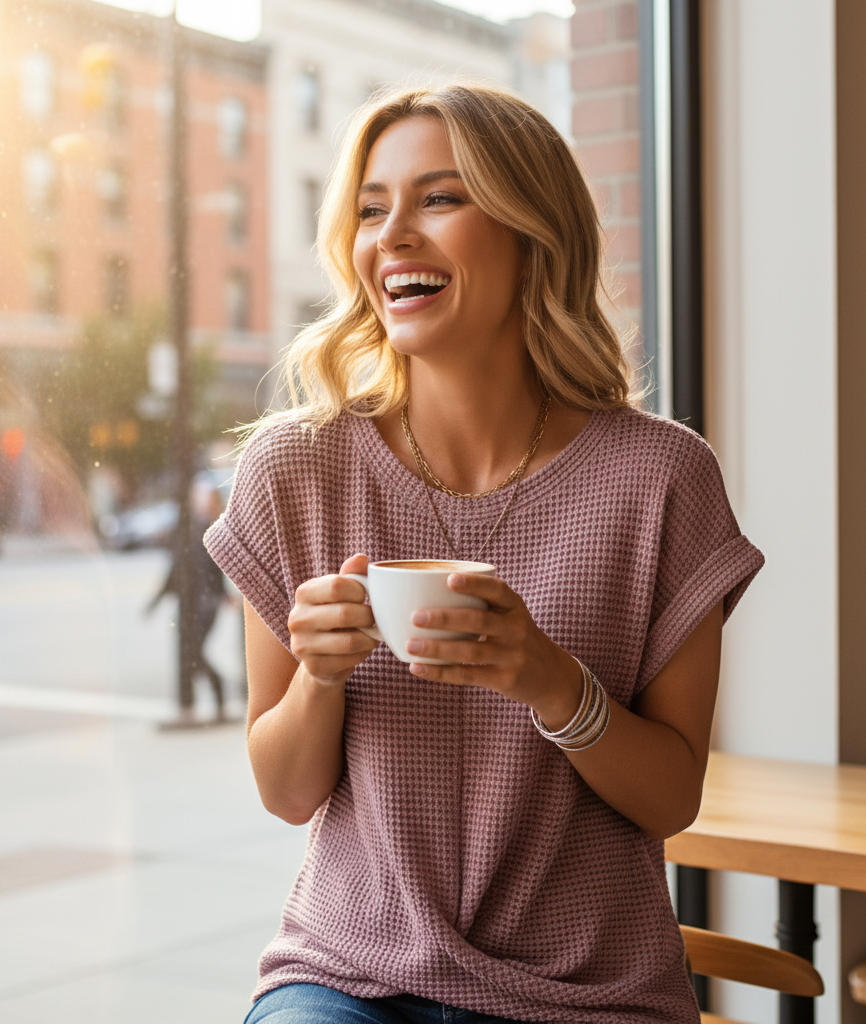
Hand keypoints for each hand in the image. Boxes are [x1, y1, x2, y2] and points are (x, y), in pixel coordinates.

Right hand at [287, 554, 378, 686]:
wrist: (321, 655)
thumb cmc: (336, 616)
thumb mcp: (342, 593)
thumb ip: (351, 575)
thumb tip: (361, 559)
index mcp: (304, 593)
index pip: (337, 585)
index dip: (360, 590)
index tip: (364, 596)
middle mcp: (297, 618)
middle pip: (345, 613)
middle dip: (368, 616)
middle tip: (374, 618)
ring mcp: (302, 644)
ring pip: (350, 640)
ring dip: (369, 638)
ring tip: (372, 634)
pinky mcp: (312, 666)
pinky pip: (349, 660)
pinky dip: (362, 654)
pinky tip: (361, 649)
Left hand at [405, 572, 582, 725]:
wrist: (551, 675)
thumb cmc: (516, 638)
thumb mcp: (510, 616)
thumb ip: (481, 606)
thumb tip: (425, 593)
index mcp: (515, 607)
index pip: (497, 590)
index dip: (474, 584)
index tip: (449, 579)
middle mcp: (516, 629)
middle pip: (478, 620)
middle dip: (445, 618)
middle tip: (415, 616)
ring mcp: (511, 656)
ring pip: (470, 651)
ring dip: (437, 649)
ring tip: (410, 645)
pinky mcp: (505, 679)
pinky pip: (468, 675)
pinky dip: (441, 672)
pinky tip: (418, 668)